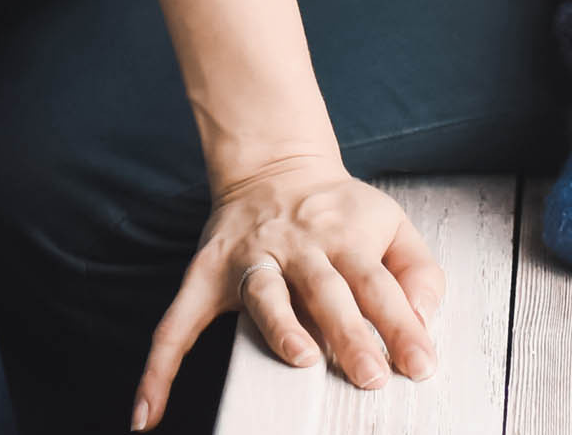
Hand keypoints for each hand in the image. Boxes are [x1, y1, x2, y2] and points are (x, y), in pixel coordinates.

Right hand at [133, 155, 442, 428]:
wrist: (274, 162)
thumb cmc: (338, 209)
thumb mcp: (389, 222)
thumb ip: (417, 268)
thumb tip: (423, 315)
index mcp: (346, 237)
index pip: (379, 284)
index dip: (402, 324)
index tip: (420, 363)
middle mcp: (299, 246)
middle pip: (327, 290)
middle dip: (349, 334)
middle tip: (371, 375)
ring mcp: (251, 258)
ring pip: (264, 293)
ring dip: (280, 327)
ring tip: (299, 358)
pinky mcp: (209, 273)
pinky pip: (179, 320)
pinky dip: (160, 366)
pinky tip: (148, 411)